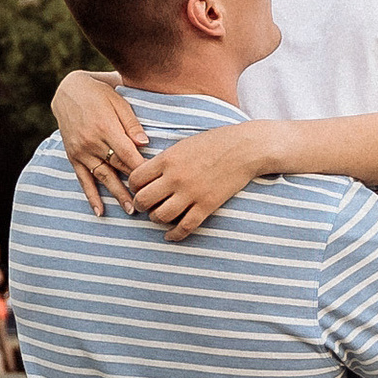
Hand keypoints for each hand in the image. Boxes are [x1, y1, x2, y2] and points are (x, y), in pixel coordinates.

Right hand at [54, 69, 146, 217]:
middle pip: (117, 168)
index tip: (156, 181)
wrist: (68, 91)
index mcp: (105, 127)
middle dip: (134, 186)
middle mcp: (91, 142)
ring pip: (102, 177)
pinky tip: (100, 211)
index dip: (142, 169)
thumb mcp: (119, 102)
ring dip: (116, 195)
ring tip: (131, 210)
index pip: (128, 154)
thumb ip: (131, 124)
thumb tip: (145, 143)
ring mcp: (81, 151)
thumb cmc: (100, 94)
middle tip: (150, 202)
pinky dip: (91, 196)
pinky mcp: (73, 156)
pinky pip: (83, 179)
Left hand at [125, 121, 271, 241]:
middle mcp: (176, 177)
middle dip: (140, 205)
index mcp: (167, 159)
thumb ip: (164, 160)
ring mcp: (191, 193)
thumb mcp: (183, 144)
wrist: (245, 148)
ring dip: (156, 219)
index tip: (139, 188)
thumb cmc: (214, 142)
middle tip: (145, 204)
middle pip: (143, 200)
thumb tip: (147, 174)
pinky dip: (174, 235)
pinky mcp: (207, 205)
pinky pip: (185, 227)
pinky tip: (170, 235)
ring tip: (159, 215)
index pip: (135, 179)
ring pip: (160, 216)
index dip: (133, 186)